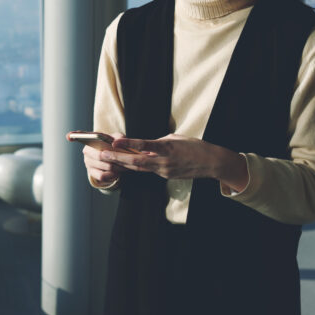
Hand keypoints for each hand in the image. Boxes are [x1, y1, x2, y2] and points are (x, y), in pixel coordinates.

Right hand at [66, 131, 122, 185]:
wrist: (116, 159)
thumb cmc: (116, 146)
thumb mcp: (119, 139)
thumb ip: (120, 138)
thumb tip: (117, 142)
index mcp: (91, 139)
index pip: (81, 135)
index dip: (75, 135)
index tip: (69, 136)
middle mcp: (87, 150)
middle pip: (99, 155)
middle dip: (112, 158)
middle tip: (123, 159)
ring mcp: (88, 162)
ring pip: (103, 166)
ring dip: (115, 167)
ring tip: (123, 166)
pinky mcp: (92, 173)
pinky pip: (102, 176)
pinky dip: (111, 175)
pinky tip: (117, 173)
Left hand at [102, 134, 247, 187]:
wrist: (211, 163)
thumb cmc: (194, 146)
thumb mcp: (175, 138)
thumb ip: (159, 142)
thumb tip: (145, 146)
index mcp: (166, 148)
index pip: (143, 146)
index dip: (128, 144)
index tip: (115, 142)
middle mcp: (163, 162)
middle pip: (137, 162)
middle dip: (118, 159)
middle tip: (103, 155)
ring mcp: (164, 171)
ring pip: (140, 168)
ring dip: (124, 164)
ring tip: (110, 160)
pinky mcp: (166, 176)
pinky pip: (149, 170)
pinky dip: (138, 167)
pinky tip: (127, 164)